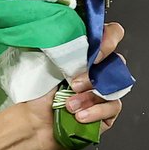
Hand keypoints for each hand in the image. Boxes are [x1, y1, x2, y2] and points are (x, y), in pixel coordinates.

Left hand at [32, 22, 125, 149]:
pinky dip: (96, 111)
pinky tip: (79, 116)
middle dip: (93, 75)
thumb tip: (62, 25)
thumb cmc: (36, 94)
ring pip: (113, 86)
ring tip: (69, 105)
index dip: (108, 40)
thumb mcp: (43, 62)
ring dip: (90, 96)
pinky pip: (113, 107)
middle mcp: (99, 71)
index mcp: (86, 55)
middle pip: (116, 62)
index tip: (94, 54)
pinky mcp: (107, 112)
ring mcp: (105, 91)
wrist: (32, 124)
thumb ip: (59, 44)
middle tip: (73, 84)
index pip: (110, 35)